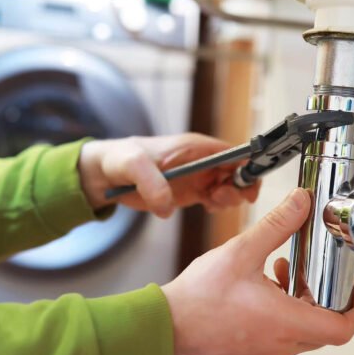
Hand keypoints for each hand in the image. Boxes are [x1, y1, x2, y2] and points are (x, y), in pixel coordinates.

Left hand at [78, 134, 260, 217]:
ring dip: (228, 198)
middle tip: (219, 198)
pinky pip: (215, 199)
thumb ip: (151, 182)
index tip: (247, 186)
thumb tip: (167, 206)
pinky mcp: (191, 192)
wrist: (106, 174)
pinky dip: (217, 206)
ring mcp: (198, 177)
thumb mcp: (132, 165)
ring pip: (230, 187)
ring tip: (210, 203)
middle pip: (238, 172)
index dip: (248, 167)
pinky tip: (206, 207)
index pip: (234, 152)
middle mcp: (202, 160)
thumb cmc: (120, 160)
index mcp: (195, 146)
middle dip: (239, 187)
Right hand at [162, 188, 353, 354]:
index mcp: (285, 322)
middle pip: (326, 327)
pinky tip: (266, 280)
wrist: (166, 324)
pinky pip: (283, 331)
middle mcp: (281, 342)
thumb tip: (301, 203)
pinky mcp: (253, 346)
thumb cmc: (199, 298)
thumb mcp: (242, 251)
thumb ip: (276, 225)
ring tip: (288, 269)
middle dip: (329, 297)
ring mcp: (266, 347)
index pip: (342, 328)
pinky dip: (286, 307)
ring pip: (304, 329)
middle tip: (324, 272)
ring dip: (304, 299)